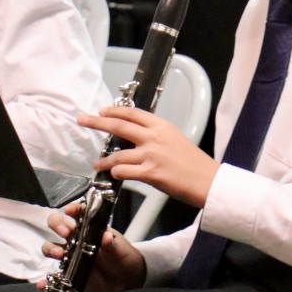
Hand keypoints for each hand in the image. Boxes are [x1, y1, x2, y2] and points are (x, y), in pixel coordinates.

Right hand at [39, 199, 145, 291]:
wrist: (126, 281)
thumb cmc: (123, 258)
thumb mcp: (120, 250)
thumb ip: (112, 244)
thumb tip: (106, 236)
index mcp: (90, 228)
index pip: (78, 213)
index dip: (72, 209)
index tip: (70, 211)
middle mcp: (77, 239)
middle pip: (58, 225)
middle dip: (57, 225)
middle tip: (65, 233)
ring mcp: (71, 255)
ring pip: (51, 246)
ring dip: (51, 248)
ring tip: (59, 254)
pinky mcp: (69, 272)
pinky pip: (54, 274)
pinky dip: (46, 279)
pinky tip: (44, 283)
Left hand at [78, 105, 219, 207]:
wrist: (208, 180)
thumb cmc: (194, 163)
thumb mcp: (176, 139)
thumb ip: (157, 135)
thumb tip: (139, 137)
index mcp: (162, 126)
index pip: (133, 113)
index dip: (114, 111)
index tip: (101, 111)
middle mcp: (154, 137)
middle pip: (119, 126)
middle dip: (97, 123)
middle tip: (83, 120)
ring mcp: (151, 155)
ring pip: (118, 154)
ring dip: (104, 161)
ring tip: (97, 165)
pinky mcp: (150, 173)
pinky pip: (124, 171)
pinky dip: (116, 172)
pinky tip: (114, 174)